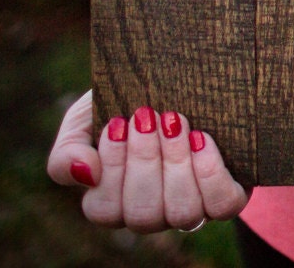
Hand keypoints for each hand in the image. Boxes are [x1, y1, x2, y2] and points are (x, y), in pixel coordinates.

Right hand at [47, 90, 248, 232]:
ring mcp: (190, 206)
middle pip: (143, 214)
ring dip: (176, 162)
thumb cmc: (122, 103)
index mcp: (113, 201)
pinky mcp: (226, 194)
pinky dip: (211, 173)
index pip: (105, 210)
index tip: (118, 122)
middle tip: (147, 115)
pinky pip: (222, 204)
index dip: (112, 169)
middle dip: (145, 160)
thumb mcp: (84, 119)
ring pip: (182, 212)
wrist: (175, 79)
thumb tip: (85, 174)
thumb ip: (68, 149)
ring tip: (174, 120)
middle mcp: (152, 212)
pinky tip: (202, 139)